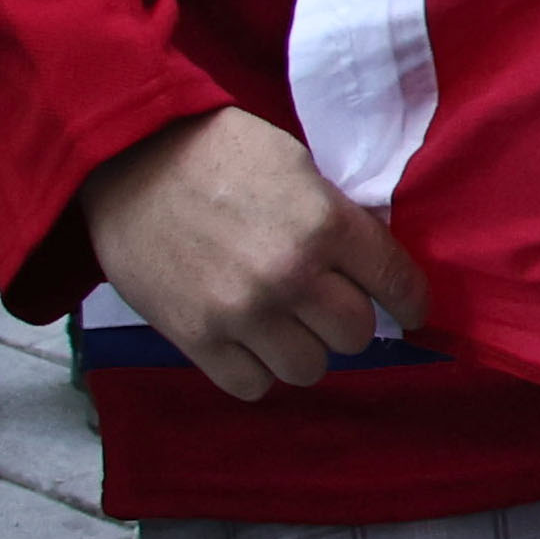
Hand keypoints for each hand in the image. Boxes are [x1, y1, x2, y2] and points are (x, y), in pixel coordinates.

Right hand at [77, 105, 428, 400]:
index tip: (410, 311)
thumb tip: (370, 264)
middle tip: (328, 305)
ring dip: (304, 350)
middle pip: (355, 335)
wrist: (128, 159)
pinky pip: (251, 385)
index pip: (397, 283)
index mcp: (325, 225)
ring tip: (285, 326)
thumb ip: (337, 219)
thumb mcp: (299, 167)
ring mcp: (242, 313)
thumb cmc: (219, 153)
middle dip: (347, 321)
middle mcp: (290, 276)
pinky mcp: (195, 338)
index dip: (411, 301)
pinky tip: (249, 343)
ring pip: (308, 368)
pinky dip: (256, 370)